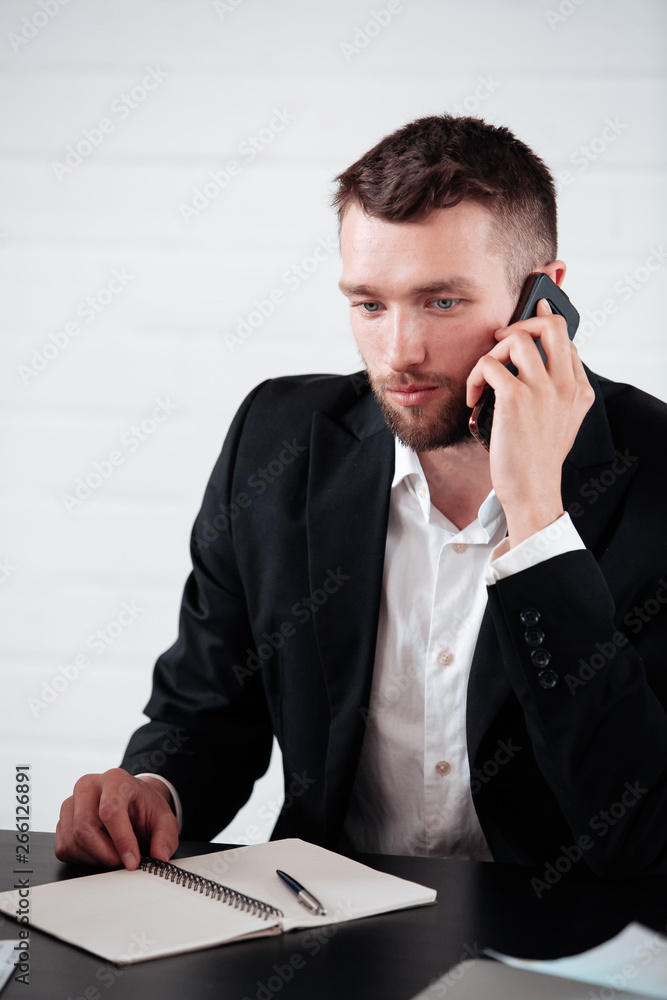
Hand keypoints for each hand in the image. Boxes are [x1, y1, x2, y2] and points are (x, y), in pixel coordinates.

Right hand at [55, 768, 179, 869]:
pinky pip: (64, 849)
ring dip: (96, 859)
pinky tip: (100, 852)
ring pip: (72, 842)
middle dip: (107, 854)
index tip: (133, 862)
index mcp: (115, 779)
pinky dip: (83, 859)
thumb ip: (166, 837)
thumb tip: (159, 856)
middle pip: (85, 829)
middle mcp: (88, 786)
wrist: (132, 802)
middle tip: (125, 863)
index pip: (110, 810)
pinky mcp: (62, 821)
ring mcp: (70, 803)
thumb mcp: (164, 819)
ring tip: (115, 855)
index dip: (121, 840)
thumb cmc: (144, 808)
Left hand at [467, 298, 594, 546]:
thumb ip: (557, 393)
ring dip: (492, 352)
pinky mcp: (515, 398)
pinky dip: (475, 377)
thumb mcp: (562, 423)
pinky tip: (473, 397)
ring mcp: (541, 390)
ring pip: (516, 339)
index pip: (566, 339)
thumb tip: (534, 365)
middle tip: (501, 343)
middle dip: (521, 325)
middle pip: (551, 326)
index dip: (545, 324)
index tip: (531, 318)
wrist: (532, 489)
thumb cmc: (538, 459)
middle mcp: (565, 385)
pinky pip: (488, 365)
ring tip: (484, 376)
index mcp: (579, 390)